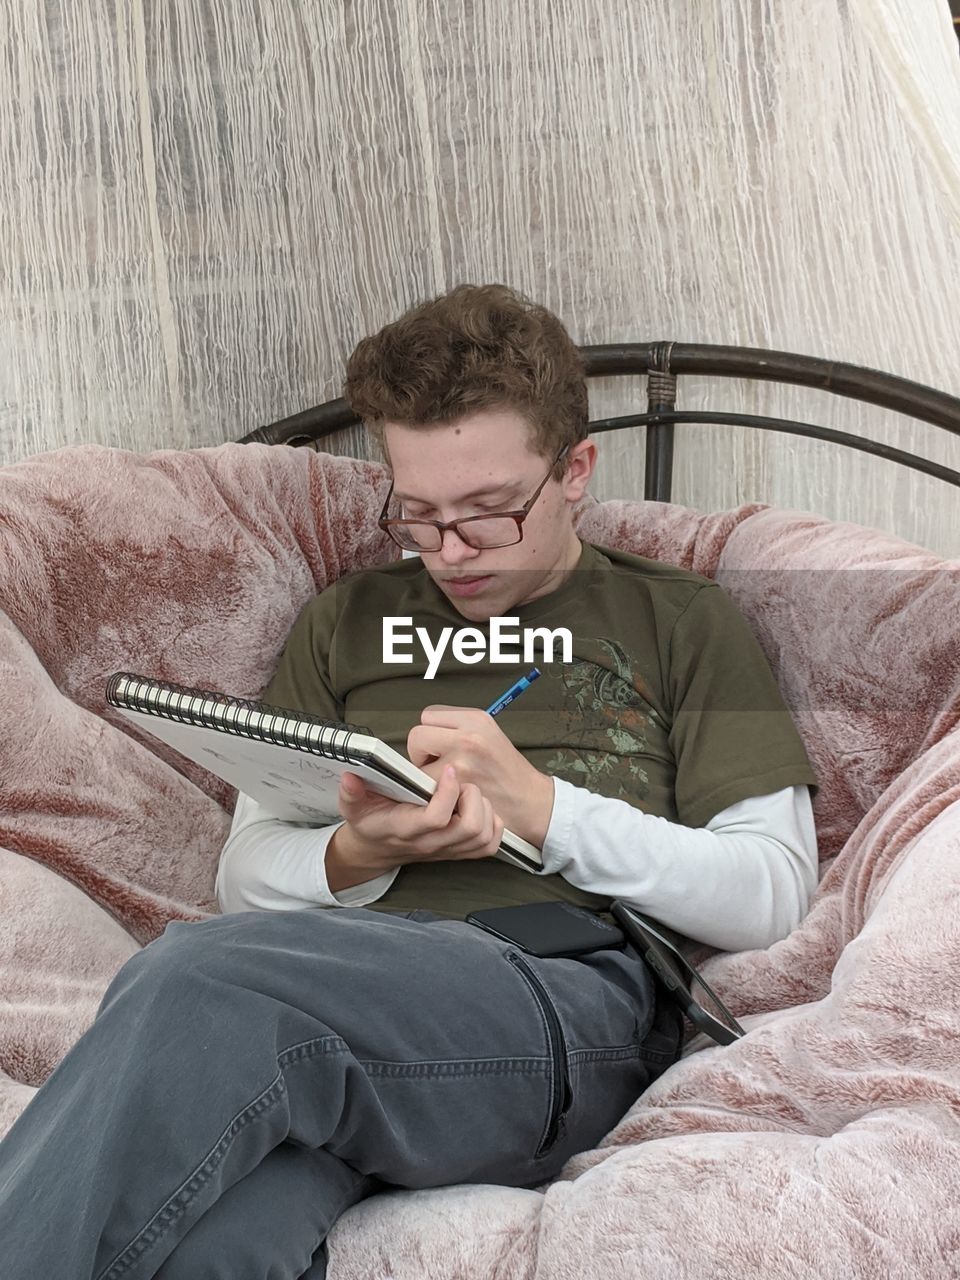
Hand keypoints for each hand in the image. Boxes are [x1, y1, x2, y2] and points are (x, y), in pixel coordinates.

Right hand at [325, 765, 503, 892]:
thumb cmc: (370, 820)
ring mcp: (449, 850)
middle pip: (468, 828)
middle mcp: (431, 843)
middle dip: (471, 797)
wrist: (378, 847)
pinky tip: (479, 806)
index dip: (447, 792)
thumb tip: (350, 777)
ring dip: (483, 807)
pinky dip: (493, 823)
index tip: (447, 769)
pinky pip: (490, 845)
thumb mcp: (353, 806)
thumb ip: (351, 793)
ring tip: (469, 790)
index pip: (436, 818)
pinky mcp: (461, 852)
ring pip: (482, 835)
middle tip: (462, 779)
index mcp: (406, 829)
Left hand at [407, 706, 553, 847]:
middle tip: (438, 763)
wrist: (528, 800)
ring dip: (423, 772)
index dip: (431, 732)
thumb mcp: (489, 733)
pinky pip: (424, 785)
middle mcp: (469, 736)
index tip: (440, 745)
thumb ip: (457, 727)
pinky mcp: (457, 786)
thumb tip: (426, 732)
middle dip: (422, 750)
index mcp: (476, 719)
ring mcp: (462, 761)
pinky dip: (430, 792)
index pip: (429, 715)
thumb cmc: (507, 770)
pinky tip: (448, 793)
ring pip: (416, 762)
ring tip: (445, 779)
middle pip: (417, 734)